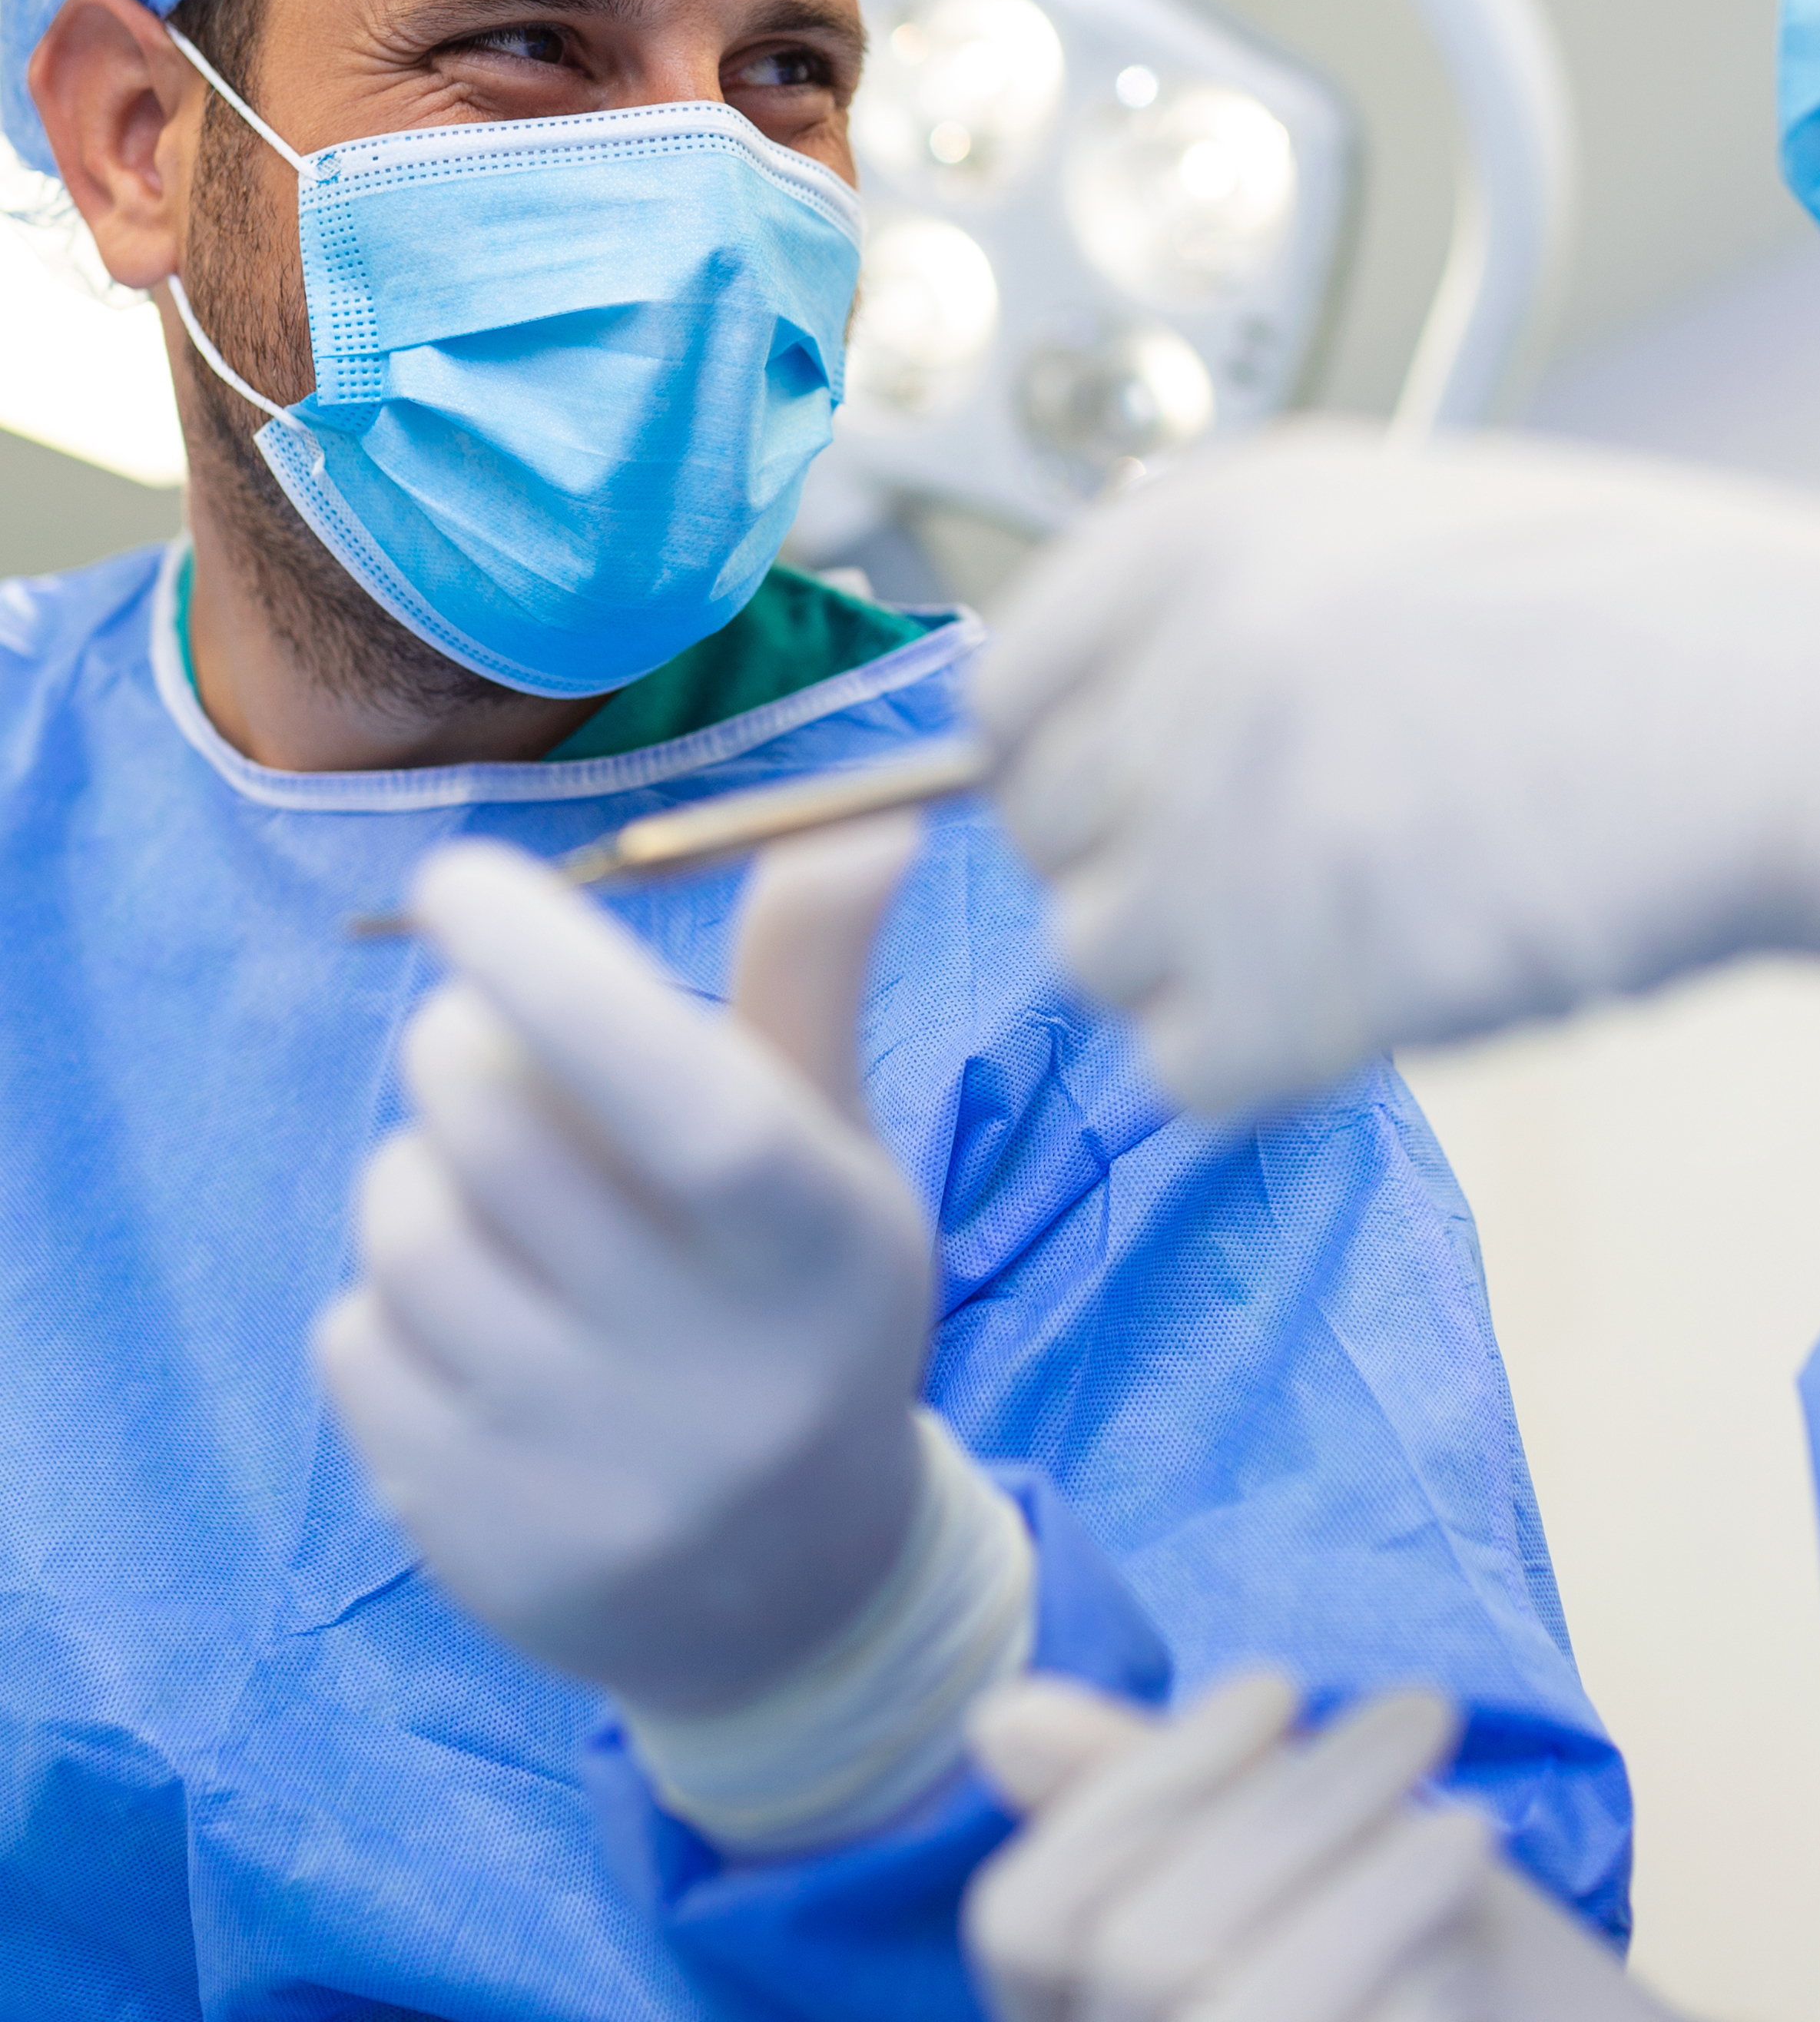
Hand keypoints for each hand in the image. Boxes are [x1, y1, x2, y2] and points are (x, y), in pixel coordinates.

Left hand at [317, 815, 931, 1715]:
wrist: (790, 1598)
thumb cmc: (809, 1315)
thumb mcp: (839, 1156)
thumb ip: (816, 987)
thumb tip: (867, 823)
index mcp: (816, 1248)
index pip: (678, 1097)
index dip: (560, 973)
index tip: (460, 877)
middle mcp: (711, 1371)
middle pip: (495, 1134)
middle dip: (461, 1049)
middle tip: (490, 1054)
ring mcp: (585, 1470)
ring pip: (405, 1229)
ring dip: (419, 1175)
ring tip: (496, 1203)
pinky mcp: (473, 1540)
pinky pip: (352, 1339)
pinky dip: (388, 1300)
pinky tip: (476, 1327)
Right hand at [962, 1674, 1676, 2021]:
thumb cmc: (1395, 1952)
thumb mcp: (1275, 1860)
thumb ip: (1150, 1794)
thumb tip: (1000, 1715)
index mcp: (1064, 2020)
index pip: (1022, 1916)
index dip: (1140, 1783)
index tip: (1277, 1680)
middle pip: (1142, 1948)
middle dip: (1294, 1804)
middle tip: (1428, 1710)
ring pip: (1234, 2012)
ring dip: (1369, 1889)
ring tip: (1470, 1822)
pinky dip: (1410, 1993)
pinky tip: (1464, 1956)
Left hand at [977, 420, 1819, 1122]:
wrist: (1812, 716)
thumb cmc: (1644, 617)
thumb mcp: (1392, 533)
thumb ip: (1224, 611)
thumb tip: (1109, 724)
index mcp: (1198, 531)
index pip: (1001, 693)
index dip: (1076, 759)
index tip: (1152, 794)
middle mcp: (1180, 668)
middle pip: (1041, 835)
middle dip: (1142, 864)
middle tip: (1290, 870)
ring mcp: (1224, 835)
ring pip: (1097, 962)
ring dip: (1200, 973)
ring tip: (1353, 934)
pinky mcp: (1290, 992)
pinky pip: (1180, 1077)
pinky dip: (1261, 1070)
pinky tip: (1376, 1006)